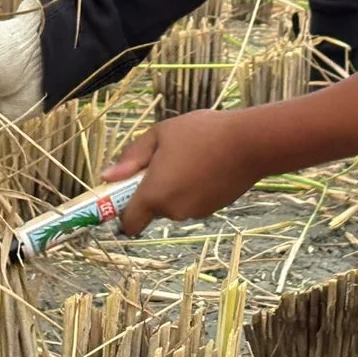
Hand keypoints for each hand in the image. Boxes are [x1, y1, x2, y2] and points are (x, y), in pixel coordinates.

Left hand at [103, 109, 264, 235]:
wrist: (250, 144)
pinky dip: (194, 188)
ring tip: (191, 156)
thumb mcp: (160, 134)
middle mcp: (172, 211)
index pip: (129, 223)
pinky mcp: (213, 210)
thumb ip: (132, 157)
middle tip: (166, 158)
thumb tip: (108, 177)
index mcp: (153, 194)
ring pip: (174, 203)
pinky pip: (193, 200)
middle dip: (155, 189)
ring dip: (176, 186)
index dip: (124, 210)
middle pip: (153, 208)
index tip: (128, 191)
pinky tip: (207, 164)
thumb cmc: (201, 133)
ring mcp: (195, 212)